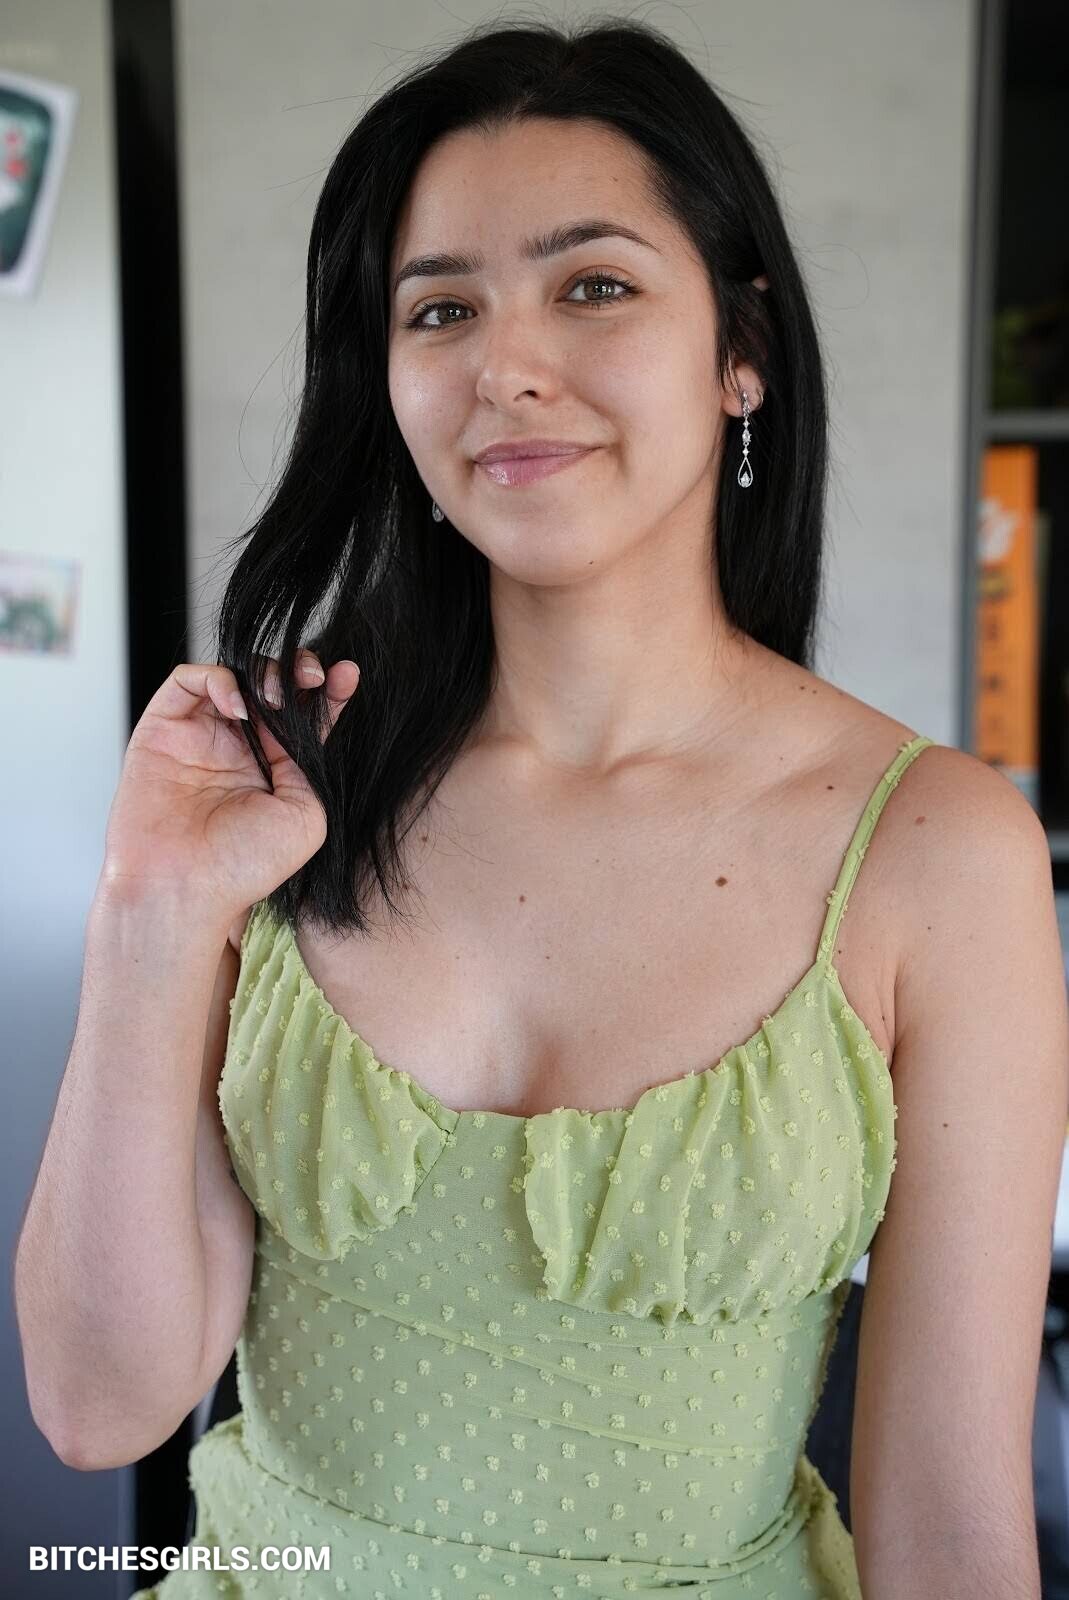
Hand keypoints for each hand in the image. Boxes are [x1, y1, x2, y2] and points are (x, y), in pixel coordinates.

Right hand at [98, 650, 359, 918]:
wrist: (184, 889)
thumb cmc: (241, 868)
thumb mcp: (306, 816)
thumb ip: (310, 764)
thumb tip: (300, 720)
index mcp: (273, 770)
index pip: (302, 717)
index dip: (326, 692)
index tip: (347, 676)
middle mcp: (236, 749)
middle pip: (269, 688)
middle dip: (295, 672)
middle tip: (311, 675)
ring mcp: (199, 737)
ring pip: (232, 677)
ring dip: (259, 673)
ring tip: (273, 695)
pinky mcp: (163, 729)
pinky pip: (187, 680)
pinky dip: (216, 679)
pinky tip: (236, 705)